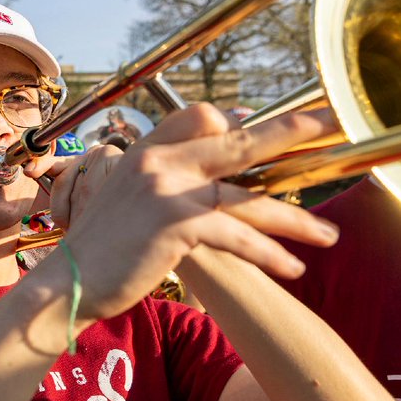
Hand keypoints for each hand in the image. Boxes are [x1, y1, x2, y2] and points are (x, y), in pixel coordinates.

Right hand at [38, 104, 339, 323]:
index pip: (201, 117)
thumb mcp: (125, 200)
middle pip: (239, 142)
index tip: (270, 128)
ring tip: (327, 235)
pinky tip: (293, 268)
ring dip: (293, 220)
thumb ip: (161, 180)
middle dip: (291, 131)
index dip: (238, 123)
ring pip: (246, 198)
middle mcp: (157, 161)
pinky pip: (236, 235)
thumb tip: (204, 175)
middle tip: (333, 126)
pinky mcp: (174, 224)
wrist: (67, 283)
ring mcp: (166, 190)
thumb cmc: (102, 250)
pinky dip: (268, 254)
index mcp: (146, 151)